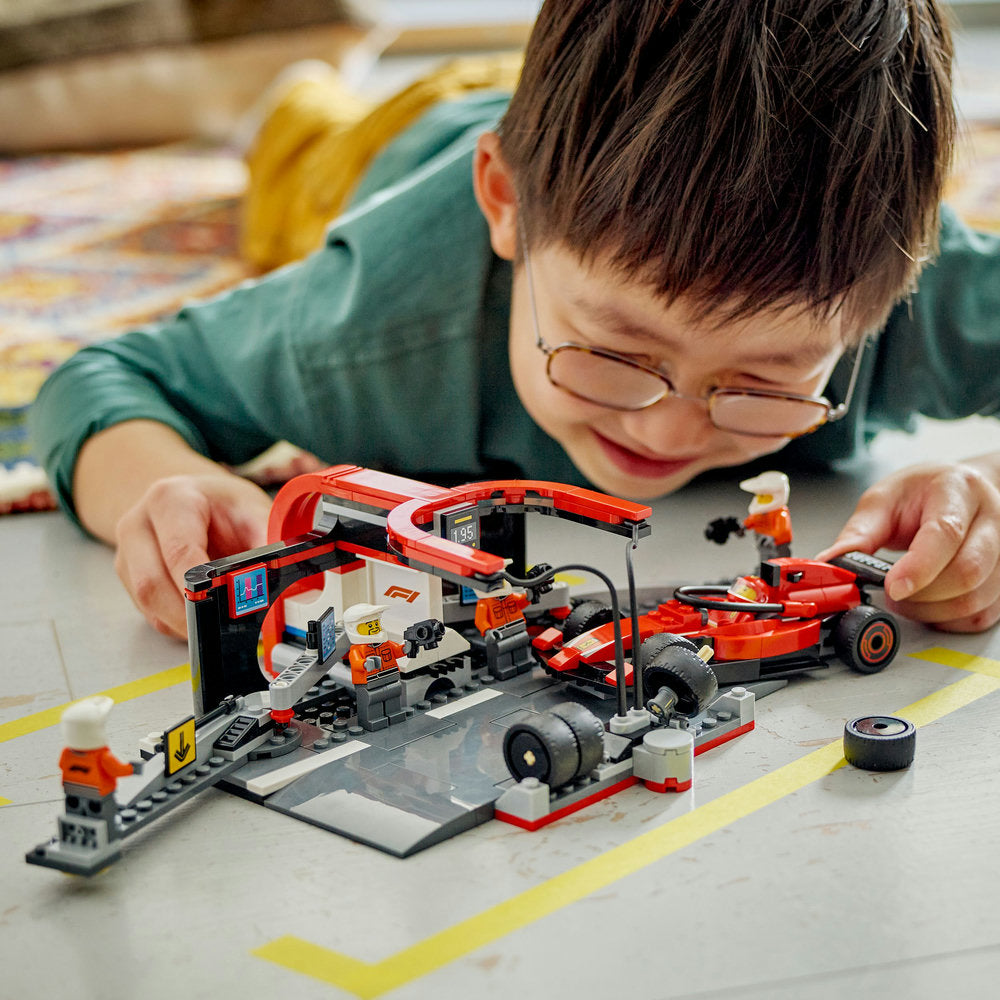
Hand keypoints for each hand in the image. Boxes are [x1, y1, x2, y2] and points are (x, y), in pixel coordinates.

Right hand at [113, 473, 271, 638]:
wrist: (195, 498)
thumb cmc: (221, 505)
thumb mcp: (252, 511)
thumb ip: (267, 544)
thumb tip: (289, 582)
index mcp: (170, 500)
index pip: (179, 551)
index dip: (202, 586)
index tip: (228, 606)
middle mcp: (139, 524)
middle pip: (152, 583)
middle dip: (190, 614)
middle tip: (224, 629)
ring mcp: (127, 552)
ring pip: (146, 602)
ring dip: (182, 623)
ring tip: (216, 626)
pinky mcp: (127, 576)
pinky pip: (148, 612)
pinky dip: (175, 623)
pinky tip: (200, 617)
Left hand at [817, 459, 999, 632]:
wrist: (959, 489)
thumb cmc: (923, 493)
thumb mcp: (883, 500)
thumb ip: (859, 533)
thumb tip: (830, 564)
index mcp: (959, 490)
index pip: (945, 534)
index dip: (918, 567)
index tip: (892, 587)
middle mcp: (992, 520)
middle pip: (967, 572)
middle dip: (920, 594)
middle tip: (891, 591)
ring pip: (975, 599)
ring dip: (930, 611)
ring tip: (905, 596)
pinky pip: (980, 615)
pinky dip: (947, 620)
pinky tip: (929, 605)